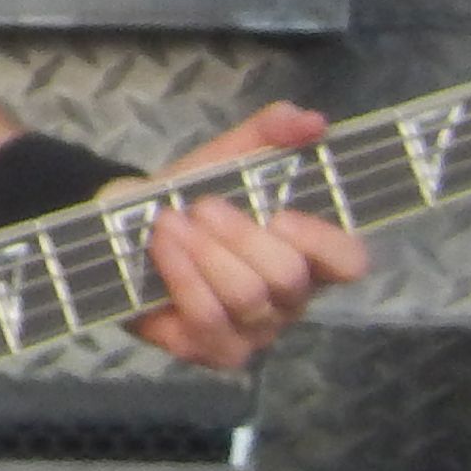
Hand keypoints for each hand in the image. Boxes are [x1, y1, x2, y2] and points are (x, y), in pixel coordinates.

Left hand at [115, 103, 368, 370]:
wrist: (122, 227)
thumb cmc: (188, 199)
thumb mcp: (224, 158)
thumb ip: (267, 134)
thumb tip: (311, 120)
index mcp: (306, 255)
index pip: (349, 262)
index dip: (323, 242)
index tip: (281, 215)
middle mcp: (288, 300)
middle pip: (288, 278)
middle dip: (240, 237)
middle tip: (203, 208)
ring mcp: (253, 331)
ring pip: (247, 298)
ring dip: (204, 253)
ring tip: (171, 223)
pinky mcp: (212, 350)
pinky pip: (207, 319)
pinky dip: (181, 275)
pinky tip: (162, 247)